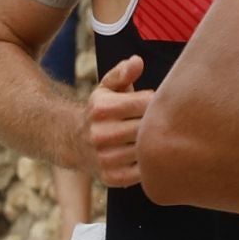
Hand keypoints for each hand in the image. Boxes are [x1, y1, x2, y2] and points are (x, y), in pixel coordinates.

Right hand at [86, 54, 154, 187]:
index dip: (157, 102)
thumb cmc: (100, 111)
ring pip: (148, 150)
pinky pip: (145, 172)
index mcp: (101, 108)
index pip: (146, 103)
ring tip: (159, 138)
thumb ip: (122, 74)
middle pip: (148, 127)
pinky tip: (149, 156)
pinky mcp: (112, 178)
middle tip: (165, 122)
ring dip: (157, 144)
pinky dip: (151, 164)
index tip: (157, 104)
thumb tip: (137, 61)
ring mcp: (105, 158)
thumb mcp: (106, 88)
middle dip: (159, 123)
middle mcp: (100, 134)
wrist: (73, 143)